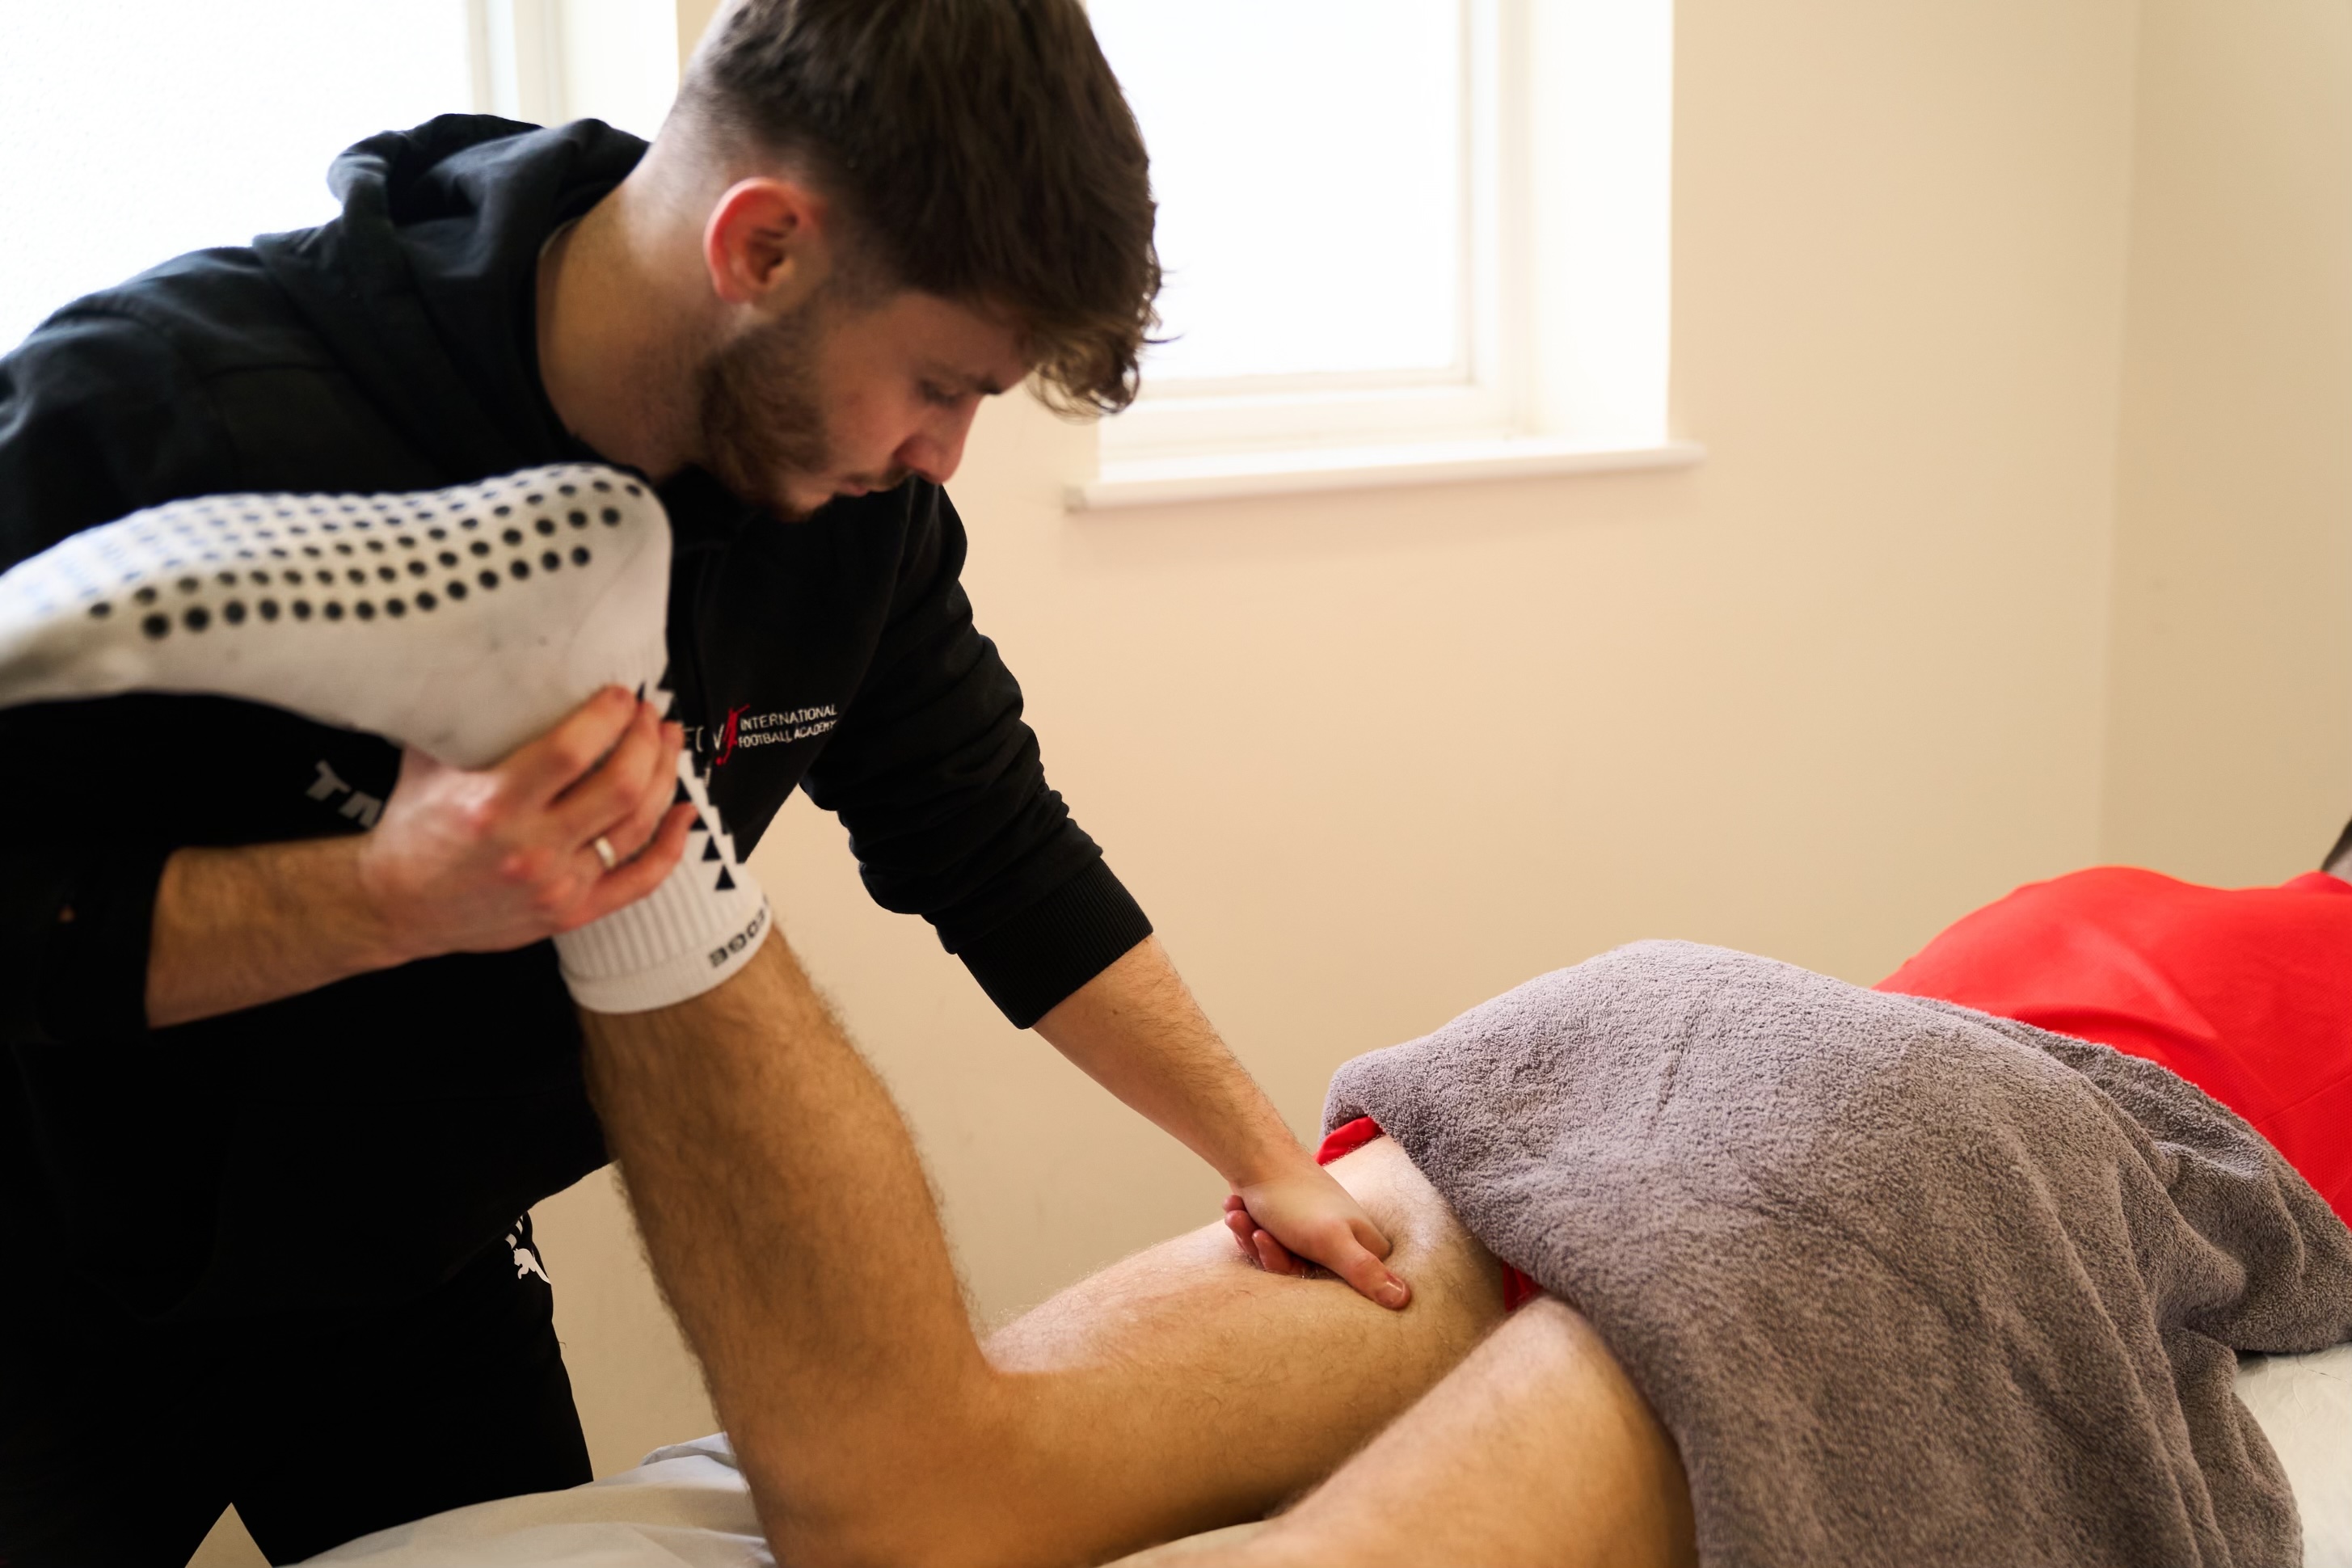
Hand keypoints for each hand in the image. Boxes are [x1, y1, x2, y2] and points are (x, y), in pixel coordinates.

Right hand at [356, 686, 696, 962]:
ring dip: (665, 778)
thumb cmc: (413, 829)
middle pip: (620, 787)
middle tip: (651, 716)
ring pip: (637, 827)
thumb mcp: (428, 764)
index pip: (571, 751)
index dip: (608, 717)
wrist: (394, 906)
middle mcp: (531, 848)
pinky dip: (671, 845)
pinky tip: (685, 812)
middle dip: (647, 742)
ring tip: (668, 745)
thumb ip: (463, 719)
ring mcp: (557, 885)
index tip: (621, 695)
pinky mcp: (572, 913)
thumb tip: (491, 662)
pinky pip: (640, 880)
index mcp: (494, 805)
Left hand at [1223, 1159, 1410, 1309]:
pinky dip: (1248, 1228)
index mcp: (1364, 1248)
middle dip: (1270, 1254)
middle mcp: (1344, 1243)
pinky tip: (1238, 1209)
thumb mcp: (1330, 1240)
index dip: (1298, 1274)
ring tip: (1241, 1212)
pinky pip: (1266, 1246)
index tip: (1281, 1251)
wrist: (1256, 1156)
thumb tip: (1406, 1301)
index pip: (1337, 1292)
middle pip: (1300, 1276)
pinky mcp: (1292, 1229)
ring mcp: (1316, 1235)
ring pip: (1278, 1260)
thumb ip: (1364, 1270)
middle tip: (1258, 1230)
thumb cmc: (1295, 1198)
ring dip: (1252, 1237)